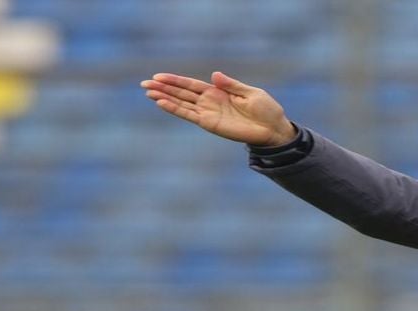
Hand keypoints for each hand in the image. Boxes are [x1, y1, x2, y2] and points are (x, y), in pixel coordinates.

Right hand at [140, 72, 296, 146]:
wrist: (273, 128)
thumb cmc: (266, 110)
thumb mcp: (250, 93)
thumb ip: (230, 85)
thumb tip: (214, 75)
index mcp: (218, 92)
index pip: (191, 85)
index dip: (175, 80)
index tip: (158, 76)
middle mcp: (210, 102)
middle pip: (181, 93)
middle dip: (164, 88)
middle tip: (144, 83)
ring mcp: (208, 114)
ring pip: (181, 104)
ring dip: (165, 98)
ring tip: (148, 92)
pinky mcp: (210, 124)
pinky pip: (189, 115)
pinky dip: (175, 110)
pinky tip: (162, 103)